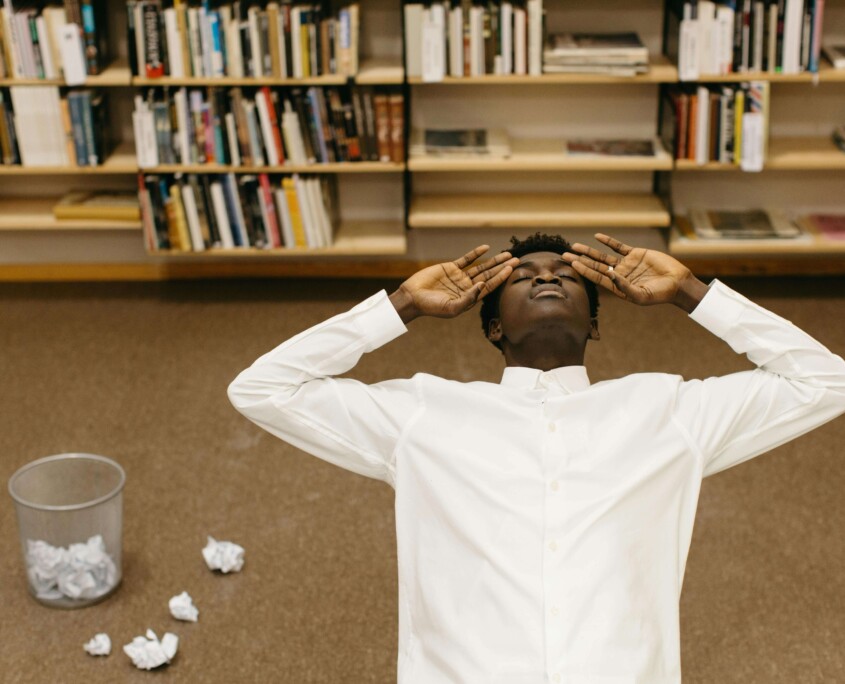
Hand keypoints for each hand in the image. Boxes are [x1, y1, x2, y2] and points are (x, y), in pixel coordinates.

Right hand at [390, 245, 518, 323]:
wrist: (413, 297)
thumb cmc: (431, 307)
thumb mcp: (452, 307)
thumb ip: (469, 298)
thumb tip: (483, 285)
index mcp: (470, 298)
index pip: (490, 286)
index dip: (501, 277)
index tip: (511, 269)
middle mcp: (467, 287)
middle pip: (489, 275)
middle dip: (502, 267)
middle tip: (516, 260)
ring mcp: (459, 277)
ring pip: (481, 267)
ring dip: (494, 260)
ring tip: (507, 254)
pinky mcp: (451, 268)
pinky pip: (466, 259)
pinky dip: (476, 253)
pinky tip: (486, 248)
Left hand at [561, 234, 708, 312]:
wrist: (677, 283)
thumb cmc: (660, 294)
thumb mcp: (641, 295)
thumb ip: (624, 287)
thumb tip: (609, 275)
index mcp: (617, 287)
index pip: (596, 277)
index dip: (584, 270)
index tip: (572, 264)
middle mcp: (618, 275)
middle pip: (595, 265)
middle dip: (580, 260)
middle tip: (564, 255)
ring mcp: (626, 264)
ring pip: (603, 256)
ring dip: (589, 251)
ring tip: (575, 246)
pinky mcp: (636, 254)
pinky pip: (618, 246)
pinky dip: (608, 241)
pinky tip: (597, 237)